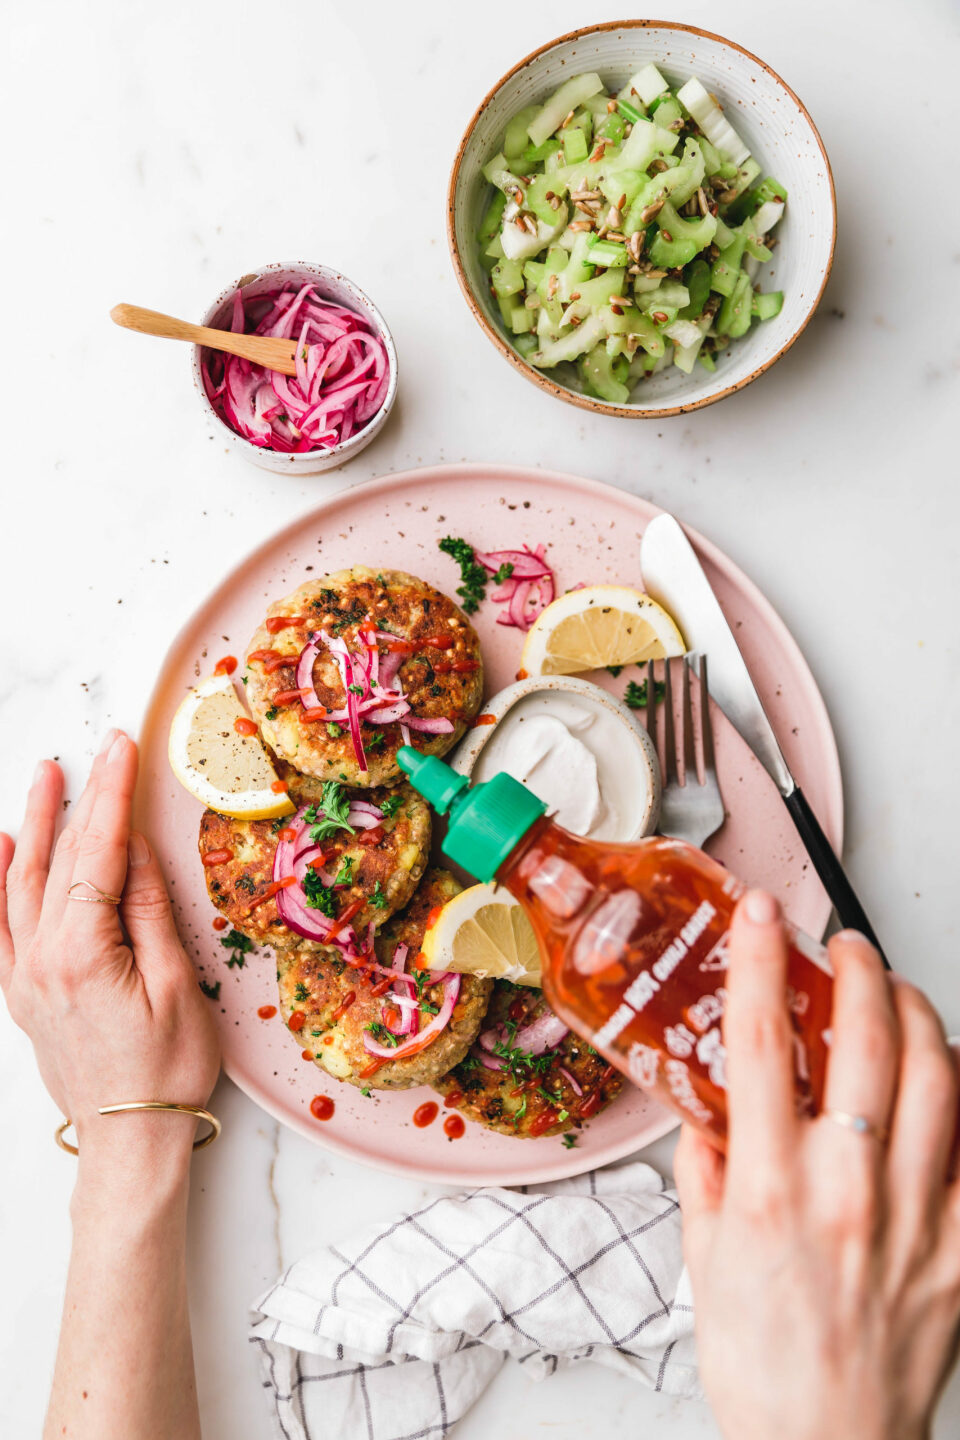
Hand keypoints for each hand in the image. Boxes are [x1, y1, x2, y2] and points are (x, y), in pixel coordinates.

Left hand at [0, 730, 219, 1176]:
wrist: (129, 1140)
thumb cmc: (165, 1070)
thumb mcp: (175, 985)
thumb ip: (146, 911)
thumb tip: (131, 849)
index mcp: (82, 955)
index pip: (97, 854)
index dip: (111, 796)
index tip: (120, 750)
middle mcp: (40, 961)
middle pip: (57, 861)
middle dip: (77, 799)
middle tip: (93, 750)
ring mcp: (23, 977)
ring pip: (19, 885)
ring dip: (33, 826)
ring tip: (43, 779)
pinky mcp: (21, 993)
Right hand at [675, 891, 959, 1439]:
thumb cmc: (762, 1366)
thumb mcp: (703, 1260)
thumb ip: (703, 1173)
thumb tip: (705, 1112)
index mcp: (767, 1187)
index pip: (763, 1041)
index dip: (760, 961)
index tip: (758, 913)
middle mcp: (844, 1189)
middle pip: (864, 1040)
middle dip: (856, 967)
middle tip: (843, 946)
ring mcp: (914, 1215)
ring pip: (936, 1078)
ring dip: (917, 1014)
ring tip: (896, 995)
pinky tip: (945, 1076)